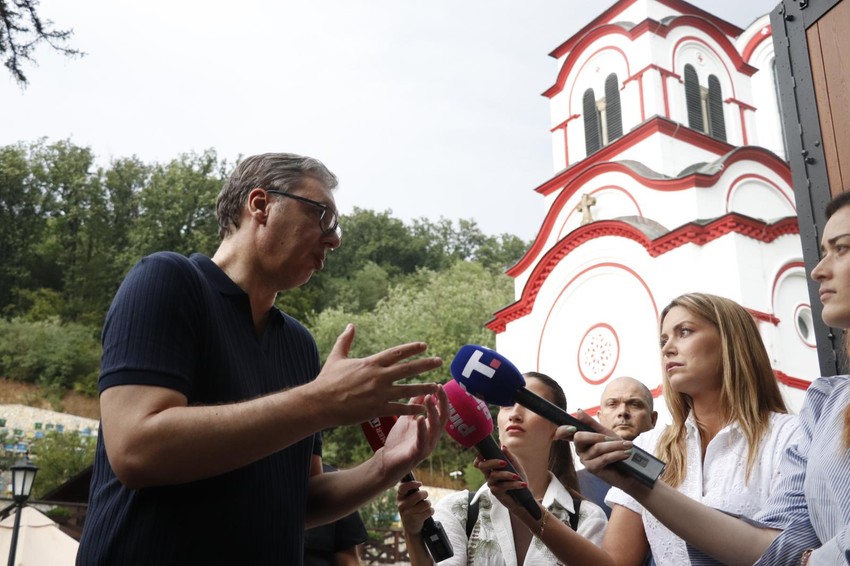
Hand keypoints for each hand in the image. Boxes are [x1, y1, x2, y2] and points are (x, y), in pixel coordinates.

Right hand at [312, 324, 442, 425]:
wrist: (320, 402)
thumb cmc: (327, 380)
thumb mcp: (336, 356)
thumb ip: (345, 340)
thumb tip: (350, 325)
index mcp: (371, 363)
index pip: (396, 353)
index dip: (412, 349)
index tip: (425, 346)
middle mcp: (378, 376)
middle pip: (408, 369)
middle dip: (425, 364)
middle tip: (439, 361)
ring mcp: (379, 393)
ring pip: (408, 389)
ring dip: (424, 387)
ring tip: (437, 386)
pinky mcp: (377, 409)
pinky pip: (399, 408)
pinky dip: (412, 408)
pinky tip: (423, 409)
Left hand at [379, 388, 448, 480]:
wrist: (386, 462)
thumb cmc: (399, 441)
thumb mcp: (406, 419)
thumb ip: (414, 406)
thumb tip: (422, 390)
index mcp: (430, 428)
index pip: (442, 411)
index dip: (442, 398)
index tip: (439, 385)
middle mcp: (432, 437)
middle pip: (443, 418)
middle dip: (442, 402)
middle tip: (438, 388)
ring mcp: (426, 446)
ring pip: (435, 428)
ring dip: (433, 412)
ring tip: (429, 398)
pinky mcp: (417, 454)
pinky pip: (422, 441)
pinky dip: (422, 430)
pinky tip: (420, 419)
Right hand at [397, 480, 433, 533]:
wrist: (410, 527)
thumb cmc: (411, 508)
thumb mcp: (407, 499)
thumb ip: (410, 490)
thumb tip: (414, 474)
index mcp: (399, 497)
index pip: (403, 487)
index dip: (412, 484)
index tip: (420, 484)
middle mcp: (402, 505)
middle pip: (418, 495)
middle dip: (425, 494)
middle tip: (425, 496)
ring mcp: (408, 513)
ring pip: (426, 503)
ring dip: (428, 504)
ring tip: (425, 506)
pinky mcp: (416, 520)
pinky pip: (429, 511)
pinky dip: (431, 511)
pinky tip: (426, 513)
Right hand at [477, 445, 538, 521]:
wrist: (524, 496)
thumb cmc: (518, 479)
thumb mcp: (516, 466)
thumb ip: (509, 457)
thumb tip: (502, 447)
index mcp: (492, 468)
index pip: (480, 462)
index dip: (478, 458)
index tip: (483, 454)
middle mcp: (489, 475)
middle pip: (483, 466)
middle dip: (493, 462)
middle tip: (504, 462)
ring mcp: (492, 484)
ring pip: (494, 476)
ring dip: (507, 475)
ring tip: (517, 476)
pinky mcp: (496, 492)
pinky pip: (503, 486)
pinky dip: (513, 484)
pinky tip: (522, 484)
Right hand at [567, 410, 636, 489]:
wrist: (629, 468)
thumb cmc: (616, 449)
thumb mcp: (605, 433)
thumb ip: (591, 423)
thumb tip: (578, 411)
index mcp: (580, 438)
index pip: (564, 433)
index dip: (563, 430)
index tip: (572, 427)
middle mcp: (579, 449)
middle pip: (579, 437)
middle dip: (597, 436)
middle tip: (614, 438)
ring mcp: (584, 459)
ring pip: (597, 448)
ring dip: (615, 446)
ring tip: (628, 445)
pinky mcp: (592, 469)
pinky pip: (603, 458)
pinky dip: (616, 454)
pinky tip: (625, 453)